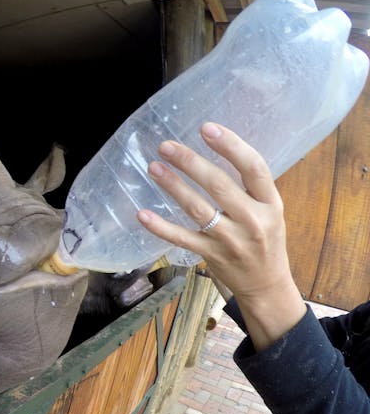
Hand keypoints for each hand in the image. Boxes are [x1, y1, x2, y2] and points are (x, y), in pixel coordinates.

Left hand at [137, 122, 306, 349]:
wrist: (267, 284)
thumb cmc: (265, 239)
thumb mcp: (270, 209)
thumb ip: (248, 186)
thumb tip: (219, 149)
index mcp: (270, 202)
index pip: (253, 167)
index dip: (231, 145)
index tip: (207, 128)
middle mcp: (253, 220)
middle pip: (219, 185)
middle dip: (190, 162)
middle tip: (166, 146)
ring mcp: (231, 240)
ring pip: (197, 208)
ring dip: (173, 186)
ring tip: (154, 167)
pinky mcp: (211, 255)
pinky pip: (182, 238)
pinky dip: (161, 227)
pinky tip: (143, 214)